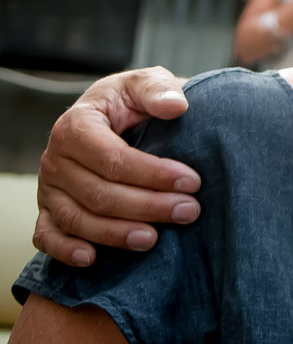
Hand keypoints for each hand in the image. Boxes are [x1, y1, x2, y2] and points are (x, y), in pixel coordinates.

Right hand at [35, 69, 199, 266]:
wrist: (116, 117)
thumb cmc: (133, 102)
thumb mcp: (146, 84)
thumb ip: (158, 89)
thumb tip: (176, 105)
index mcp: (76, 125)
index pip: (112, 158)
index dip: (152, 174)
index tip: (192, 182)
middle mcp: (56, 159)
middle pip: (98, 193)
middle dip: (147, 206)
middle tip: (188, 212)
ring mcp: (49, 188)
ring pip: (78, 219)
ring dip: (116, 234)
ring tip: (154, 239)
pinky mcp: (49, 210)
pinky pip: (47, 236)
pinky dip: (66, 250)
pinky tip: (93, 259)